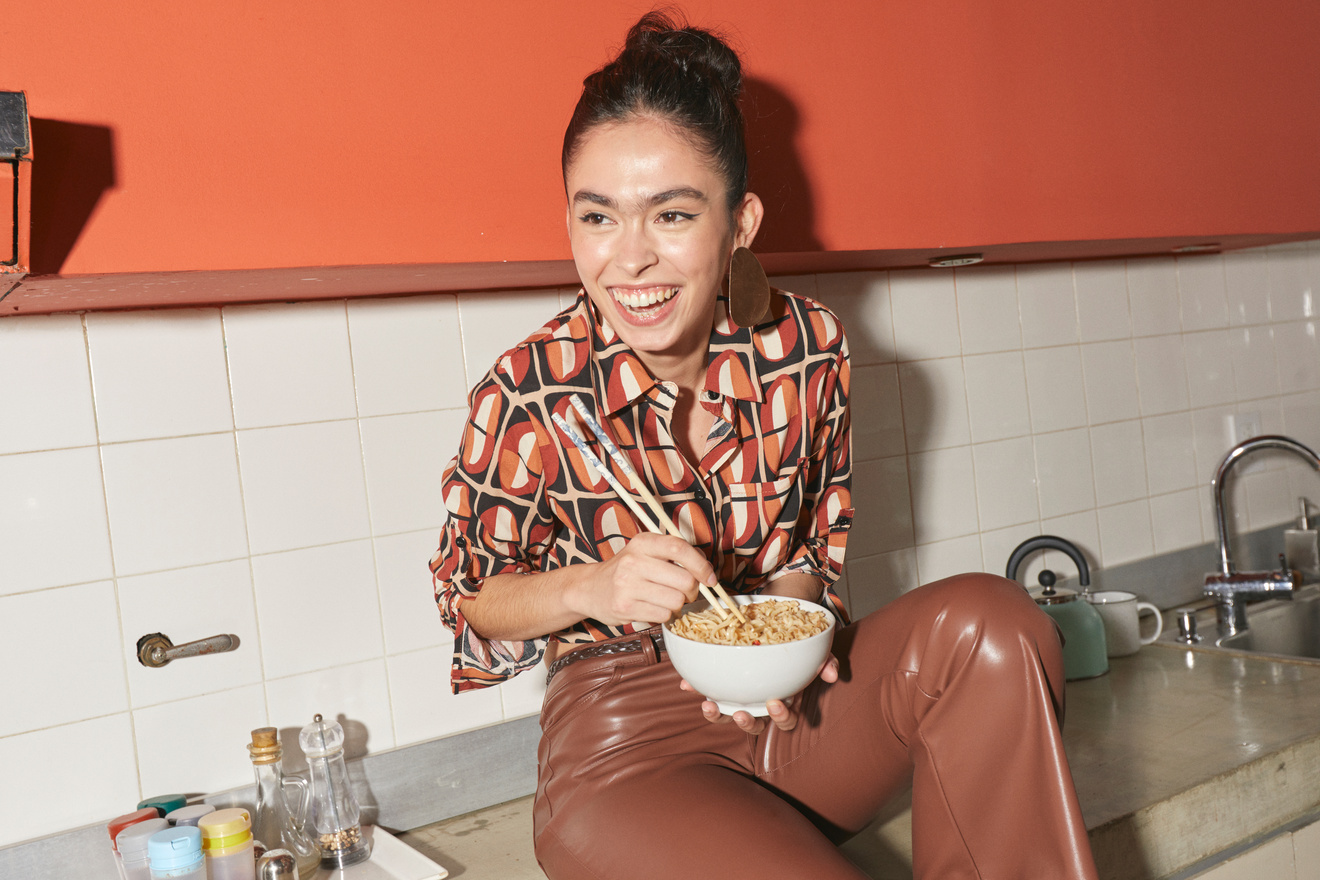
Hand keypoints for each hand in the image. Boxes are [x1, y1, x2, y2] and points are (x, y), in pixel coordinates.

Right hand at [567, 532, 717, 626]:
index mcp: (643, 542)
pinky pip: (663, 615)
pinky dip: (664, 615)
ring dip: (677, 605)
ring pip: (676, 601)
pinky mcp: (625, 607)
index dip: (701, 565)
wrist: (589, 589)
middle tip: (684, 592)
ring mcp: (627, 585)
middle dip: (691, 591)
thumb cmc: (626, 571)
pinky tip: (652, 607)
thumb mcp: (646, 553)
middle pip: (684, 580)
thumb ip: (675, 556)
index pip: (680, 548)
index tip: (710, 578)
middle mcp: (634, 561)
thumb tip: (707, 571)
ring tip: (664, 599)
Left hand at [679, 653, 839, 733]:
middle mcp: (759, 701)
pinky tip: (687, 683)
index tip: (775, 702)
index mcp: (783, 698)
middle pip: (754, 725)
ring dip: (717, 714)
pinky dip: (696, 688)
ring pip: (727, 714)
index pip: (785, 720)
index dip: (780, 718)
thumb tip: (832, 675)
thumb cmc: (797, 638)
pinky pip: (707, 689)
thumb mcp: (814, 648)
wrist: (778, 614)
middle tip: (741, 713)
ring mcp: (739, 693)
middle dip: (746, 723)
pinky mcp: (721, 680)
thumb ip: (825, 661)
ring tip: (709, 704)